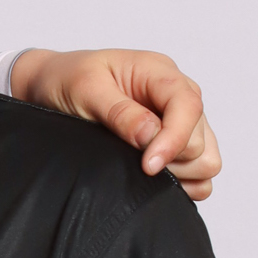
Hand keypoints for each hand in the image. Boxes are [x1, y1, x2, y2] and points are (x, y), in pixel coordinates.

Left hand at [13, 48, 220, 199]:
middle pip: (200, 141)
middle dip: (170, 159)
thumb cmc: (67, 80)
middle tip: (130, 162)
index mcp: (160, 73)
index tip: (147, 166)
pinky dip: (183, 184)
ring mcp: (179, 122)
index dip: (174, 140)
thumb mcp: (85, 89)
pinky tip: (151, 181)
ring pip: (205, 160)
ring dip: (178, 173)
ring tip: (138, 168)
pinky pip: (199, 174)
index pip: (188, 106)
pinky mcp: (175, 145)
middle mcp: (177, 96)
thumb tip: (151, 136)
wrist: (51, 86)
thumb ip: (119, 113)